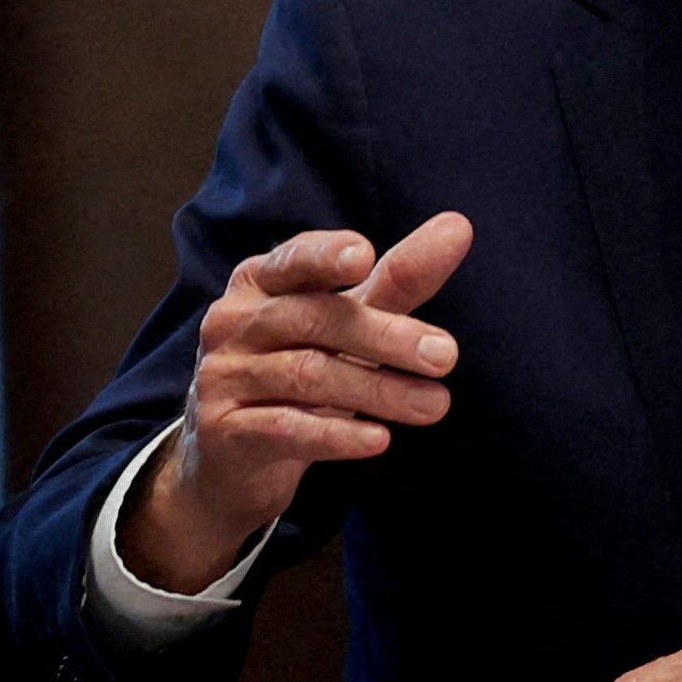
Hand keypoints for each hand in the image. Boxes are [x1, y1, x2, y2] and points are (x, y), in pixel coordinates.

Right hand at [118, 214, 473, 593]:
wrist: (230, 456)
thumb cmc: (296, 370)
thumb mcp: (346, 323)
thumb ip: (397, 279)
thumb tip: (458, 226)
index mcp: (260, 282)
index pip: (294, 260)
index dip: (325, 255)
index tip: (364, 255)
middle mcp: (233, 322)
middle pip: (313, 319)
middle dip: (384, 335)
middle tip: (446, 355)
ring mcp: (223, 377)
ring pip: (306, 375)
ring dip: (377, 390)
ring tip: (435, 405)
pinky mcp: (225, 433)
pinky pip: (285, 430)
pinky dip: (336, 435)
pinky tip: (379, 440)